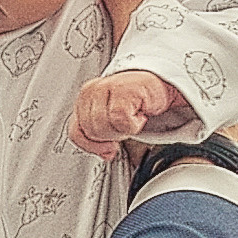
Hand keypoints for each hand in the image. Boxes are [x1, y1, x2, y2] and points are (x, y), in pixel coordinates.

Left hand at [71, 69, 191, 157]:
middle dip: (112, 136)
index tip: (109, 147)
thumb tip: (105, 153)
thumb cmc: (136, 100)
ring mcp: (105, 87)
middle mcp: (91, 91)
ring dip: (123, 130)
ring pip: (104, 127)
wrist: (160, 84)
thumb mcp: (110, 119)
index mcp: (84, 99)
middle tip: (125, 126)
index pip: (76, 133)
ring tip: (132, 118)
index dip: (93, 146)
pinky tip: (140, 114)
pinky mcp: (123, 88)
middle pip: (92, 132)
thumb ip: (98, 135)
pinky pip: (121, 119)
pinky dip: (134, 124)